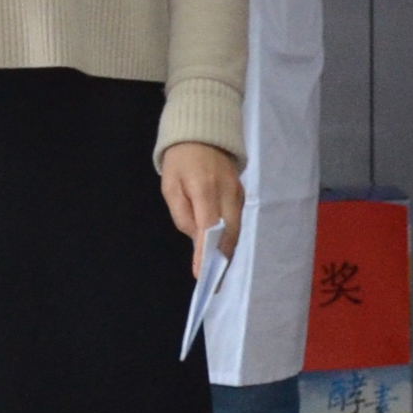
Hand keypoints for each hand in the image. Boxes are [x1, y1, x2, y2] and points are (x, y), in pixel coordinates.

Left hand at [160, 141, 243, 269]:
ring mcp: (238, 192)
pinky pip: (237, 220)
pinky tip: (223, 250)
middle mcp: (227, 192)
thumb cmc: (181, 160)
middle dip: (221, 258)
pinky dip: (231, 237)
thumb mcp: (170, 186)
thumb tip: (196, 237)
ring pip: (236, 228)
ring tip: (219, 272)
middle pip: (229, 232)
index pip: (209, 228)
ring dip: (228, 251)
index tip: (202, 274)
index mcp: (205, 189)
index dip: (206, 252)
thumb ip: (182, 214)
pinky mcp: (242, 192)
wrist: (204, 130)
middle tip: (214, 282)